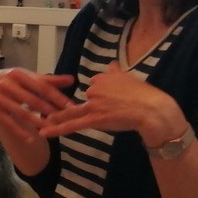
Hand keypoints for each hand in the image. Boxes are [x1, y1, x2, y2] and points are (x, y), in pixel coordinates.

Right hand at [0, 68, 74, 142]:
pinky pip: (9, 123)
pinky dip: (21, 132)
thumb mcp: (27, 77)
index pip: (42, 87)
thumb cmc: (10, 80)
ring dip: (38, 123)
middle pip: (33, 100)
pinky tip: (32, 140)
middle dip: (50, 111)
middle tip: (64, 121)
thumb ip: (48, 80)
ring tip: (51, 130)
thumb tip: (72, 80)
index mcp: (18, 73)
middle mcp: (6, 84)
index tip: (71, 107)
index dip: (57, 97)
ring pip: (22, 113)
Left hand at [39, 64, 183, 144]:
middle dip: (92, 106)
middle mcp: (95, 88)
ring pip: (71, 111)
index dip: (101, 95)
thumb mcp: (130, 78)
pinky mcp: (94, 119)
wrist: (153, 111)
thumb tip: (111, 64)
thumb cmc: (146, 97)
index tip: (112, 99)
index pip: (93, 85)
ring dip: (58, 116)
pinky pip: (72, 125)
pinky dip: (57, 129)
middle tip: (109, 110)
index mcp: (103, 76)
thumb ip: (116, 72)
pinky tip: (44, 133)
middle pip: (85, 98)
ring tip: (44, 121)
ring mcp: (93, 104)